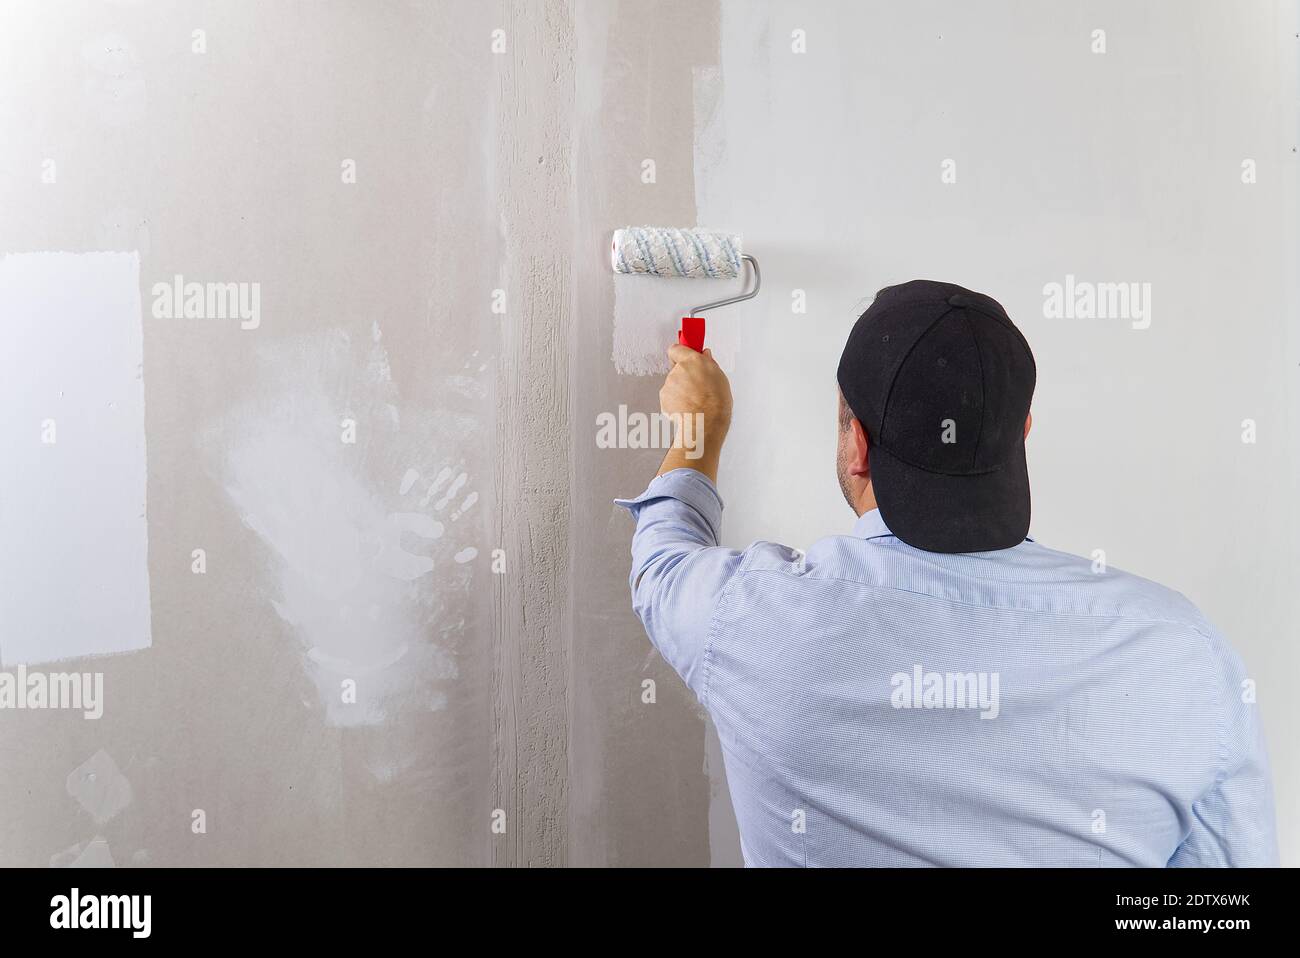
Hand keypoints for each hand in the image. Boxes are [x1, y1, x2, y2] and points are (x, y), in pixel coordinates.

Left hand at [656, 344, 731, 480]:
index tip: (683, 354)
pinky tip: (687, 408)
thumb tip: (705, 355)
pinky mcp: (663, 398)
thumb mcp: (720, 378)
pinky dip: (675, 402)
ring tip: (695, 401)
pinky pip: (669, 397)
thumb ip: (709, 363)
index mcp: (692, 361)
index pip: (677, 348)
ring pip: (673, 384)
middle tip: (697, 386)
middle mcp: (678, 370)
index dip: (680, 352)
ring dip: (680, 390)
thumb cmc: (716, 404)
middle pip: (676, 368)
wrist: (704, 425)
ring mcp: (669, 385)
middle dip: (684, 375)